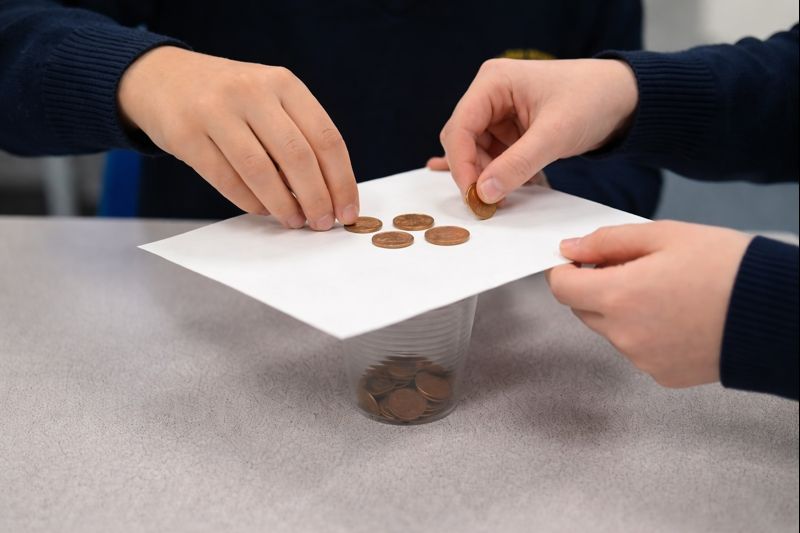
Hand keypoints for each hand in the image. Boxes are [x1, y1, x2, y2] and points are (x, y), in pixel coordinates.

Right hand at [118, 46, 358, 229]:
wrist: (162, 79)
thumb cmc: (230, 99)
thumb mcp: (269, 99)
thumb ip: (298, 136)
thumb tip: (329, 194)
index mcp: (282, 83)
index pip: (325, 138)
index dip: (342, 181)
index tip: (348, 211)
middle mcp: (251, 92)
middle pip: (297, 157)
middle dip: (317, 198)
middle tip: (323, 223)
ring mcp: (215, 111)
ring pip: (261, 171)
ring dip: (284, 205)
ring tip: (295, 221)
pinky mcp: (186, 135)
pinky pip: (227, 180)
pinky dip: (250, 202)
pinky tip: (262, 209)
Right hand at [439, 58, 637, 202]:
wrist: (624, 98)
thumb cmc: (593, 99)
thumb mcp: (554, 134)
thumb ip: (517, 164)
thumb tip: (484, 193)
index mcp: (493, 82)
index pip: (460, 128)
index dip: (461, 164)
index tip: (474, 196)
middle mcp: (490, 95)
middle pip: (463, 142)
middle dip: (475, 172)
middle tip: (490, 202)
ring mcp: (499, 113)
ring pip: (477, 153)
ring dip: (490, 177)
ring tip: (510, 194)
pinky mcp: (510, 130)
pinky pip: (495, 158)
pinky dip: (503, 175)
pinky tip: (518, 185)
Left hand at [546, 221, 751, 387]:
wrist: (779, 315)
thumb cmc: (729, 269)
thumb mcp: (665, 235)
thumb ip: (608, 241)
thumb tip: (571, 248)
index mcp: (618, 296)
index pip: (561, 288)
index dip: (565, 269)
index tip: (578, 260)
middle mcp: (623, 334)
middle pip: (583, 309)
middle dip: (595, 286)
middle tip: (632, 267)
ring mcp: (642, 359)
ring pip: (610, 330)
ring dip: (621, 310)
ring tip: (665, 291)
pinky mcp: (662, 375)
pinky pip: (636, 349)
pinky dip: (644, 332)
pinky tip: (677, 316)